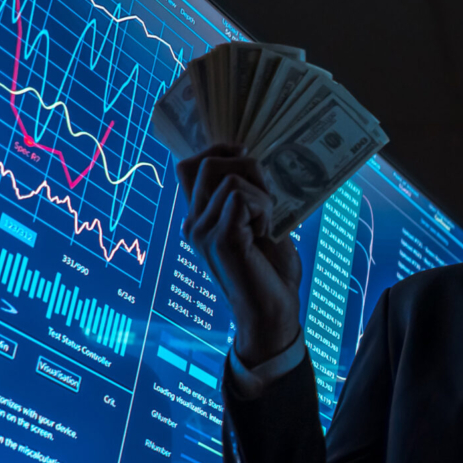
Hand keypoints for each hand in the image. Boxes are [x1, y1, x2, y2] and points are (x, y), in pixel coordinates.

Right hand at [177, 144, 302, 365]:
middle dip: (248, 168)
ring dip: (263, 195)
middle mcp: (193, 223)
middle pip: (210, 164)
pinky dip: (264, 210)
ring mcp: (202, 231)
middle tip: (268, 201)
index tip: (244, 154)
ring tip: (266, 226)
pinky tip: (265, 235)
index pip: (190, 166)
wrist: (272, 312)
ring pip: (232, 178)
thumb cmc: (270, 271)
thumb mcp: (259, 224)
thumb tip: (254, 160)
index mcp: (199, 218)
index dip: (217, 151)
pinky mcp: (220, 238)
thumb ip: (249, 197)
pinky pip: (243, 197)